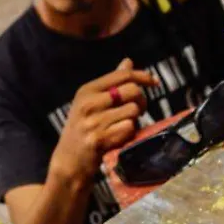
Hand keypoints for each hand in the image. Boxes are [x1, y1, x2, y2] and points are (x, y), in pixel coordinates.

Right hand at [49, 58, 155, 182]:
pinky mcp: (99, 140)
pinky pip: (129, 129)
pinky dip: (129, 134)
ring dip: (135, 120)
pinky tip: (119, 138)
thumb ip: (111, 83)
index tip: (154, 82)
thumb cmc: (84, 129)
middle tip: (139, 111)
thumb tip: (128, 62)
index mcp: (86, 90)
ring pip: (133, 111)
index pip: (122, 75)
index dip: (142, 76)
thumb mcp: (91, 103)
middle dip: (142, 101)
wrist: (69, 162)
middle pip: (132, 91)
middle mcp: (88, 103)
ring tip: (124, 126)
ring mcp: (93, 122)